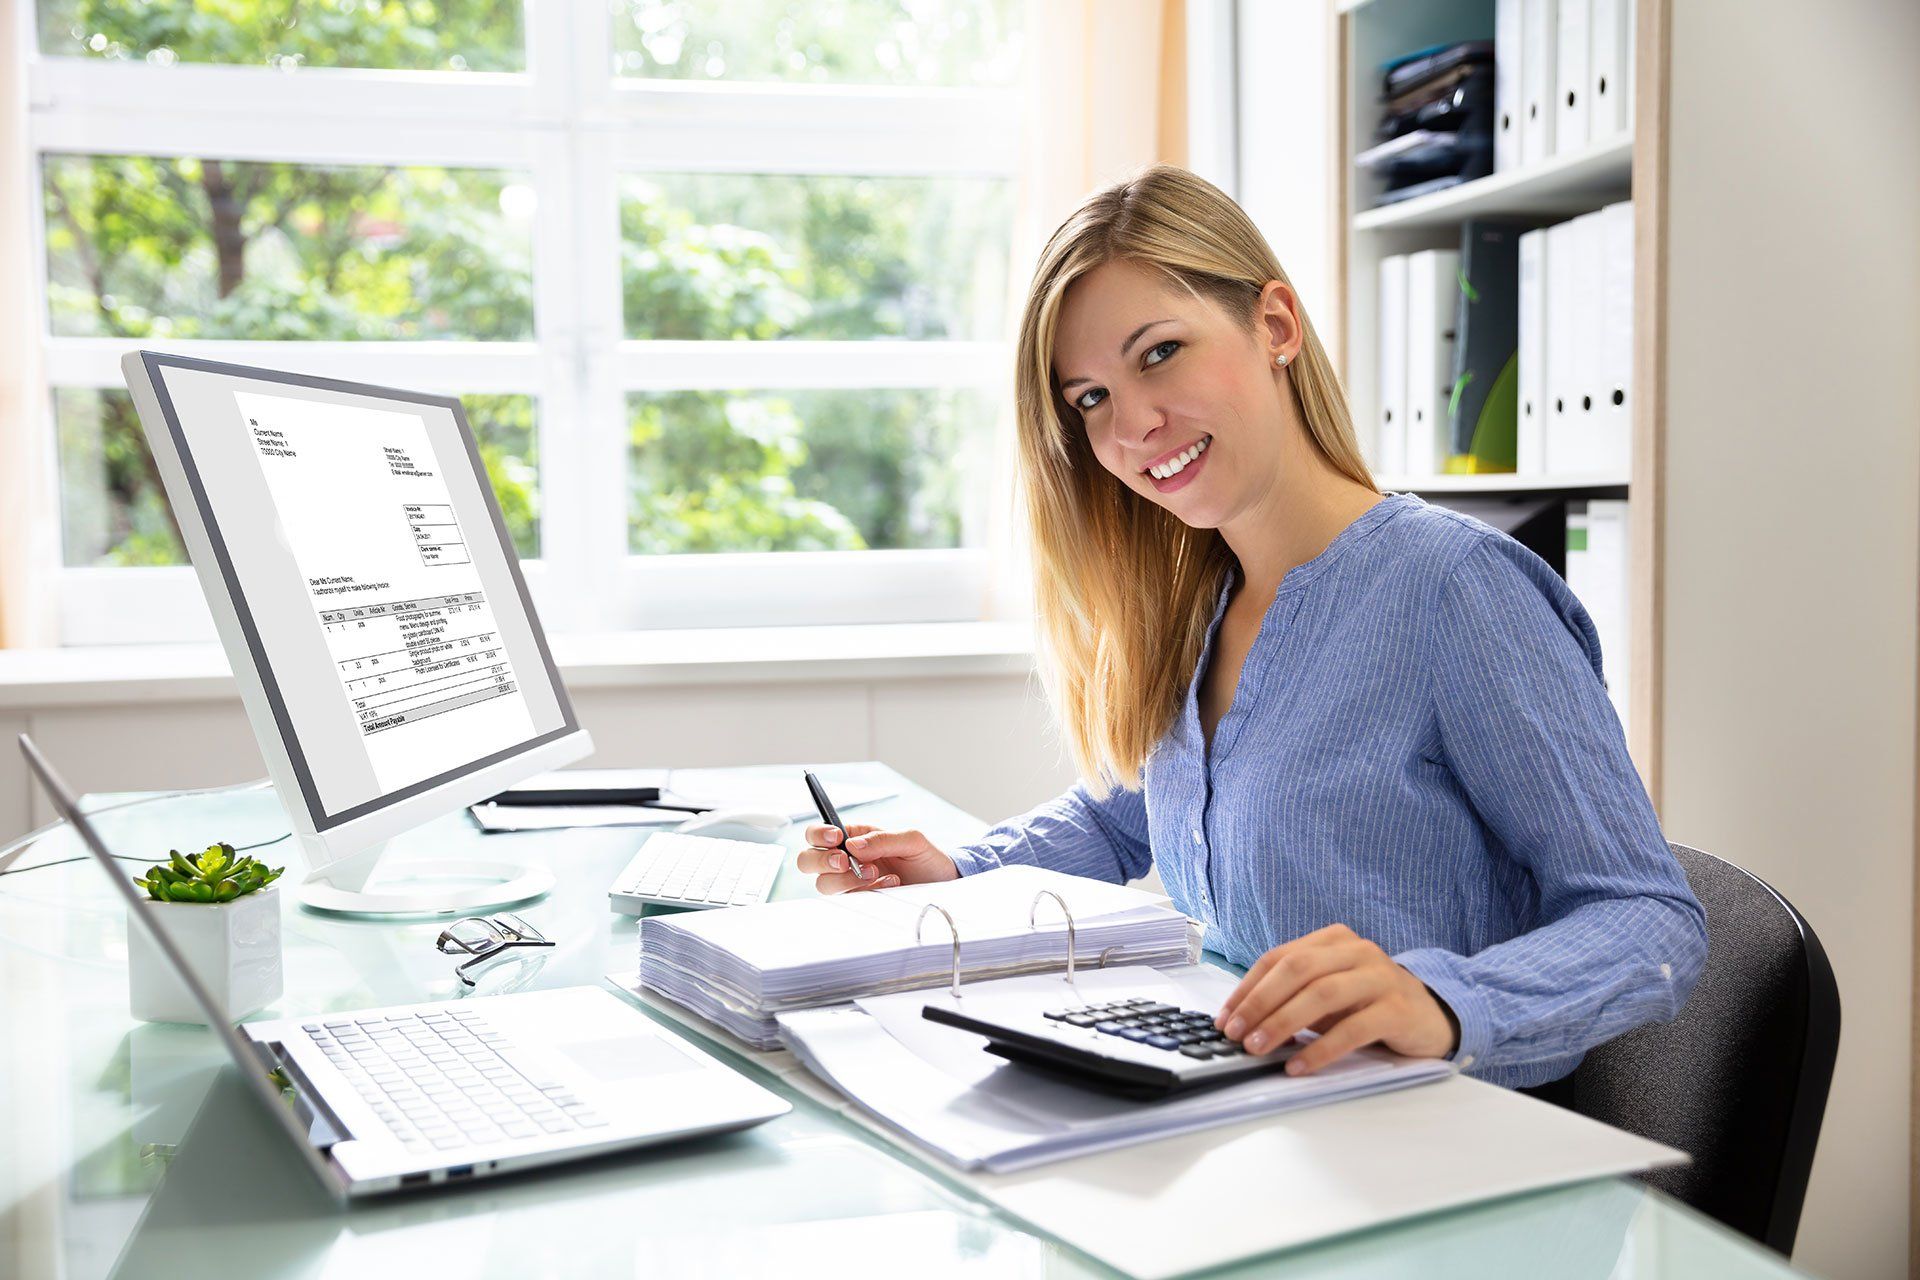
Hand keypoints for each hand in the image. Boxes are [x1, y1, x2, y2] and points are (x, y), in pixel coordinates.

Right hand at [795, 823, 959, 894]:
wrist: (944, 886)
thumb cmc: (927, 858)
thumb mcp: (912, 840)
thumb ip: (883, 839)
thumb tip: (853, 845)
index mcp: (854, 837)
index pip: (818, 833)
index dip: (818, 834)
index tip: (836, 838)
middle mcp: (846, 860)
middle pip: (808, 860)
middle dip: (822, 860)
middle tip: (846, 862)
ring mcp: (850, 883)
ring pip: (823, 884)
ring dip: (846, 879)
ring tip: (876, 873)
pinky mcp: (858, 902)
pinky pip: (847, 901)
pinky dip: (866, 893)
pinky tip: (888, 886)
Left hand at [1215, 923, 1459, 1074]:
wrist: (1434, 1015)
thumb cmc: (1370, 1005)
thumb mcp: (1330, 993)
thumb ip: (1295, 997)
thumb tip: (1244, 1021)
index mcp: (1333, 940)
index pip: (1279, 957)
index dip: (1247, 988)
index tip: (1225, 1018)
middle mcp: (1357, 951)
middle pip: (1296, 969)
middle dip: (1259, 1002)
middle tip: (1236, 1033)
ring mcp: (1380, 977)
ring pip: (1321, 994)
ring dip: (1283, 1022)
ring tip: (1259, 1048)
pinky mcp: (1397, 1009)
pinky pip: (1352, 1029)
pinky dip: (1320, 1049)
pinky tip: (1299, 1066)